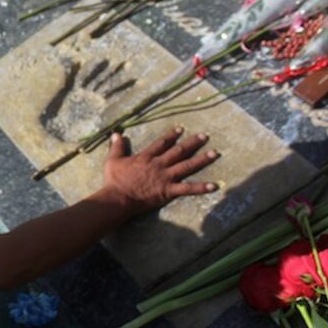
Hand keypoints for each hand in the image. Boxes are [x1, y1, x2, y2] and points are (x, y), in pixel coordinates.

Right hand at [101, 127, 218, 215]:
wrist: (118, 198)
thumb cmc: (114, 180)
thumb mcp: (113, 160)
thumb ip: (116, 146)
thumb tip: (116, 133)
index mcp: (146, 157)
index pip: (162, 143)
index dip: (172, 135)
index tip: (181, 129)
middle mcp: (159, 164)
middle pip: (179, 151)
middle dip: (193, 143)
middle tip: (205, 136)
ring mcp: (166, 177)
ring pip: (187, 166)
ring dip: (202, 159)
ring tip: (215, 154)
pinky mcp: (169, 191)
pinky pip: (188, 189)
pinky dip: (201, 187)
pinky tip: (214, 186)